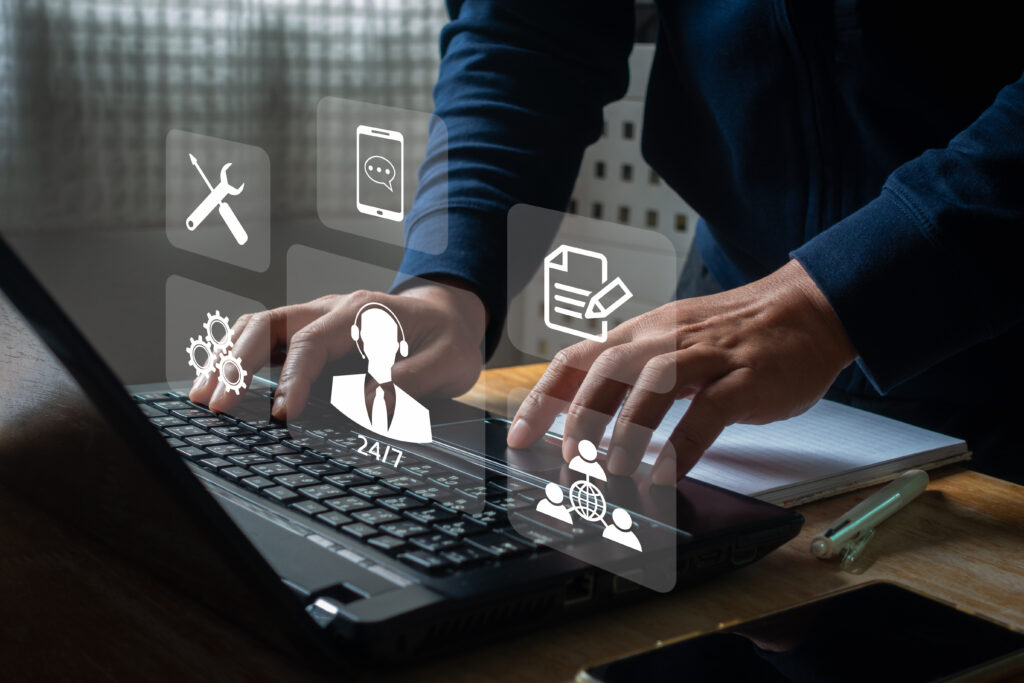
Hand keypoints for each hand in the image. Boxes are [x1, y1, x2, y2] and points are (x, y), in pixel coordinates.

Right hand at [189, 281, 486, 418]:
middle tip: (213, 404)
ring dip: (227, 357)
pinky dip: (239, 355)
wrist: (451, 313)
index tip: (280, 416)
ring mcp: (317, 315)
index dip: (291, 380)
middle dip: (236, 363)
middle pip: (269, 325)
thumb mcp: (446, 363)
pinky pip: (266, 336)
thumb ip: (408, 383)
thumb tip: (363, 407)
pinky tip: (221, 380)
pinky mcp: (311, 329)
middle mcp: (332, 307)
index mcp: (364, 312)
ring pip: (259, 326)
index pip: (312, 343)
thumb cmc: (448, 339)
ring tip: (201, 394)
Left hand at [506, 260, 856, 483]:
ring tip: (612, 469)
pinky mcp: (746, 377)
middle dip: (581, 413)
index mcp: (644, 330)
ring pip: (654, 383)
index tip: (521, 435)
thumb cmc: (737, 332)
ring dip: (627, 428)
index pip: (579, 356)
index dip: (545, 396)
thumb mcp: (674, 340)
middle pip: (608, 366)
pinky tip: (668, 474)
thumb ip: (635, 370)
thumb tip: (587, 412)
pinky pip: (709, 410)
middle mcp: (668, 337)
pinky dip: (684, 444)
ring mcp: (708, 355)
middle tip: (569, 457)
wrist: (809, 308)